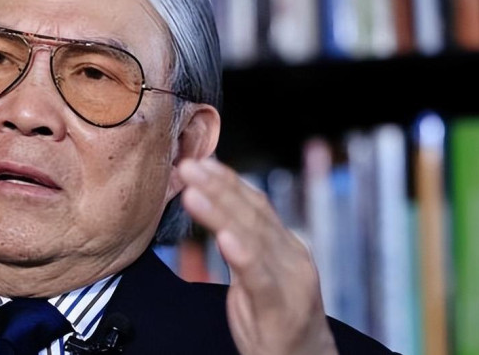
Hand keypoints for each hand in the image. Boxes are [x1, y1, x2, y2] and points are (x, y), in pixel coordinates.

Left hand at [179, 158, 337, 354]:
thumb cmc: (277, 318)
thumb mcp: (257, 273)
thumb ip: (243, 242)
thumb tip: (218, 210)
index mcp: (284, 244)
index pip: (254, 203)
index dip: (227, 180)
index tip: (199, 160)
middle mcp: (291, 255)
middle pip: (252, 213)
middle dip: (218, 186)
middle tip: (187, 165)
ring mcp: (290, 280)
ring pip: (253, 237)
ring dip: (221, 210)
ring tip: (192, 190)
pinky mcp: (283, 309)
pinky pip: (260, 279)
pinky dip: (242, 255)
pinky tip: (224, 238)